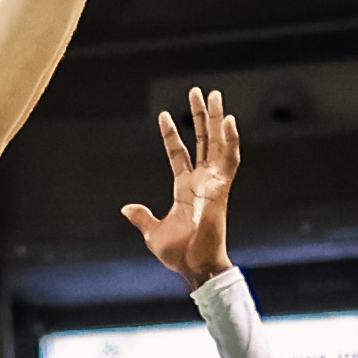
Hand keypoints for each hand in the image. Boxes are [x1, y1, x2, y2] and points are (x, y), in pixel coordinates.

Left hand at [121, 88, 243, 289]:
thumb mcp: (153, 232)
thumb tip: (126, 207)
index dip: (171, 134)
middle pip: (203, 141)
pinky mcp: (222, 188)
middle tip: (198, 92)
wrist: (195, 265)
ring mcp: (214, 182)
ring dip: (216, 119)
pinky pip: (230, 160)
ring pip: (217, 143)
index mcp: (185, 188)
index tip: (164, 114)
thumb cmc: (179, 253)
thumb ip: (142, 217)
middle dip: (200, 116)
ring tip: (215, 95)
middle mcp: (202, 181)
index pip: (179, 154)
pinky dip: (231, 140)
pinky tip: (230, 121)